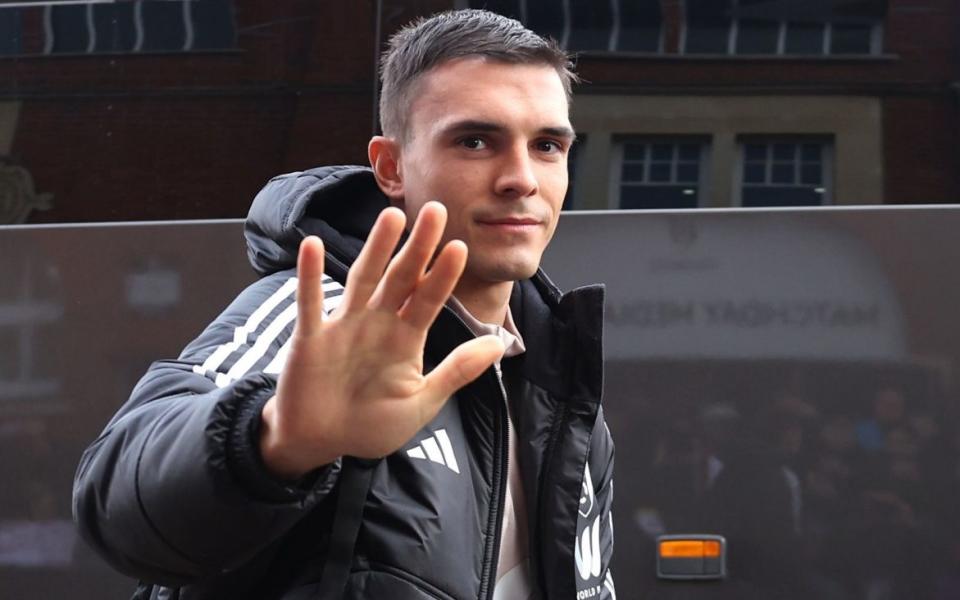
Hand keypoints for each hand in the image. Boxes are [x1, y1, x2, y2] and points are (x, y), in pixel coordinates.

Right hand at [259, 202, 504, 478]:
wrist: (320, 444)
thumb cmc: (370, 423)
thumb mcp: (421, 402)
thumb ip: (456, 371)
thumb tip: (499, 345)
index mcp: (405, 338)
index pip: (429, 299)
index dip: (443, 275)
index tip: (460, 247)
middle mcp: (377, 323)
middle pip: (401, 277)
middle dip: (418, 246)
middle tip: (436, 210)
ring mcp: (343, 326)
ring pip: (363, 280)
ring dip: (376, 249)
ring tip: (392, 216)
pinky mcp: (311, 338)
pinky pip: (310, 304)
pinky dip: (309, 276)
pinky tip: (310, 245)